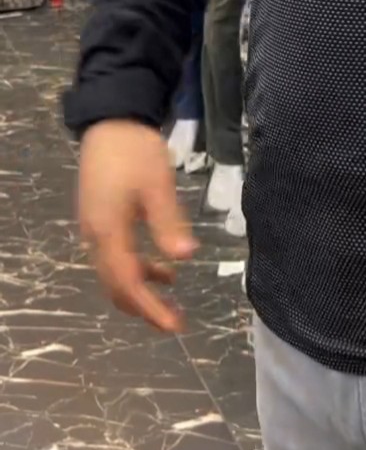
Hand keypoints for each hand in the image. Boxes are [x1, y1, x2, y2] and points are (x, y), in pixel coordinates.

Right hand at [78, 120, 196, 332]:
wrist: (110, 123)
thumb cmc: (135, 152)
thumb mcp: (158, 185)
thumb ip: (169, 222)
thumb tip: (185, 258)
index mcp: (108, 232)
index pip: (128, 283)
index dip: (150, 308)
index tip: (174, 326)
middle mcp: (95, 237)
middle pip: (116, 285)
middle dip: (144, 306)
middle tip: (173, 321)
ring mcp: (95, 229)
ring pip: (114, 273)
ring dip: (140, 289)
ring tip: (171, 297)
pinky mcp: (101, 219)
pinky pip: (116, 257)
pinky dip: (137, 268)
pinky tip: (163, 267)